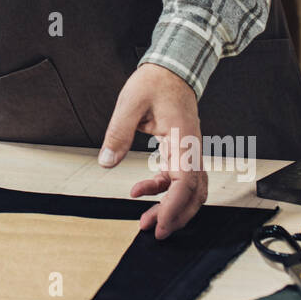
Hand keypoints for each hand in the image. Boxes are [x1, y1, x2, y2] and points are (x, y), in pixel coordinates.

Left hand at [98, 62, 207, 238]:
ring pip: (189, 189)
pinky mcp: (181, 151)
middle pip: (194, 193)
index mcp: (183, 138)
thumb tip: (106, 162)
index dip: (175, 208)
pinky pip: (178, 178)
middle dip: (177, 216)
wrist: (171, 68)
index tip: (161, 225)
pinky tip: (140, 192)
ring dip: (171, 207)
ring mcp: (189, 151)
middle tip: (154, 231)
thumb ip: (118, 133)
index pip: (185, 182)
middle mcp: (192, 148)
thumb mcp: (130, 103)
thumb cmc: (155, 82)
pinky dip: (163, 190)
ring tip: (147, 220)